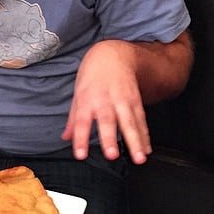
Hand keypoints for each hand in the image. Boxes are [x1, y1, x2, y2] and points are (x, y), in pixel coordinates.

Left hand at [62, 40, 150, 164]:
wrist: (112, 54)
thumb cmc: (92, 76)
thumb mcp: (78, 94)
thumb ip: (73, 119)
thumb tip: (66, 138)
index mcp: (86, 100)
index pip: (81, 121)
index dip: (80, 138)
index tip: (80, 154)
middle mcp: (104, 100)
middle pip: (107, 121)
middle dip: (110, 139)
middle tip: (112, 156)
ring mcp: (122, 100)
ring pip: (129, 122)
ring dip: (135, 141)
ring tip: (139, 158)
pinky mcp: (135, 100)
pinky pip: (141, 120)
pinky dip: (145, 135)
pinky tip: (147, 150)